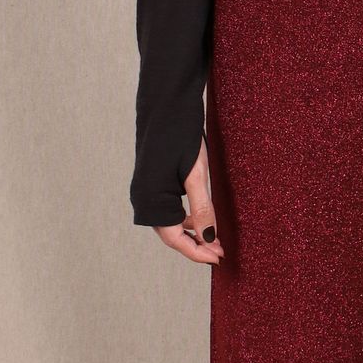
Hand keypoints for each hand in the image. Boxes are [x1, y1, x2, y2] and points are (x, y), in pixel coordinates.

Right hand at [152, 135, 224, 263]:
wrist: (166, 103)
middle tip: (220, 252)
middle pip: (170, 233)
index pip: (175, 239)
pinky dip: (185, 216)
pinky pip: (168, 208)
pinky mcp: (151, 180)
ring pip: (169, 221)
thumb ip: (202, 208)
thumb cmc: (181, 136)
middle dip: (195, 244)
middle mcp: (143, 197)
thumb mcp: (196, 174)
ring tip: (214, 237)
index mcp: (150, 199)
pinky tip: (200, 216)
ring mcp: (145, 189)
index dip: (197, 252)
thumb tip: (208, 239)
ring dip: (191, 231)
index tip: (218, 259)